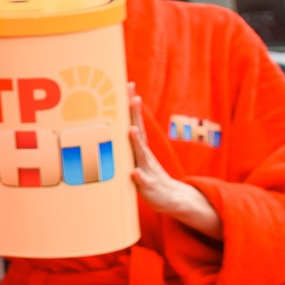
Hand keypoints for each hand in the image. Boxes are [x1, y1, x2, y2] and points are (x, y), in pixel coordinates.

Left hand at [128, 91, 222, 238]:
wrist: (172, 199)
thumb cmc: (148, 176)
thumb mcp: (134, 159)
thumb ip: (126, 145)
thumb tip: (112, 127)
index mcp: (139, 148)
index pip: (133, 122)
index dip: (130, 105)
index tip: (127, 85)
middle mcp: (144, 155)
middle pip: (138, 131)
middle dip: (135, 114)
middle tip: (133, 96)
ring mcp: (147, 170)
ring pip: (141, 155)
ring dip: (137, 143)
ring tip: (131, 130)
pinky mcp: (148, 187)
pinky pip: (143, 182)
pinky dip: (139, 176)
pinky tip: (134, 172)